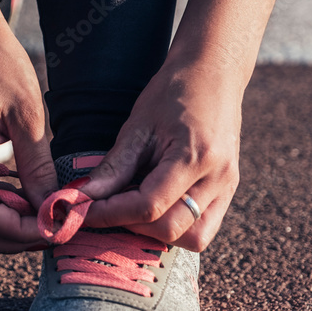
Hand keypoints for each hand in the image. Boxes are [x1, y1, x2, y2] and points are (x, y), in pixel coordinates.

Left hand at [81, 59, 242, 251]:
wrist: (214, 73)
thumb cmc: (173, 92)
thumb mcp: (138, 125)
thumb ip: (114, 167)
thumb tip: (83, 198)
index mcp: (195, 157)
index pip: (149, 206)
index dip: (110, 214)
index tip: (82, 211)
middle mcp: (218, 177)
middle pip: (172, 229)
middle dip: (132, 225)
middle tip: (107, 208)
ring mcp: (228, 186)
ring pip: (194, 238)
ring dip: (157, 232)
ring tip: (134, 207)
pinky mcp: (229, 190)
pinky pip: (204, 226)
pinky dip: (176, 225)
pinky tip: (154, 206)